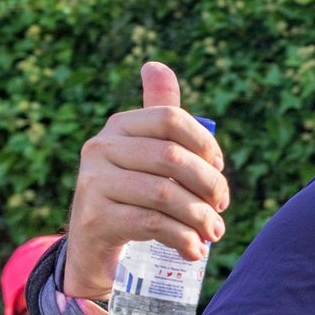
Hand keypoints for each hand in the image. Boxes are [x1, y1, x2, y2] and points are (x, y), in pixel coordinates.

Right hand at [62, 61, 229, 297]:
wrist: (93, 245)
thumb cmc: (132, 192)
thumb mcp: (144, 153)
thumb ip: (159, 114)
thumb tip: (155, 65)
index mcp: (120, 126)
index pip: (171, 118)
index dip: (204, 143)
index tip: (219, 168)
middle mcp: (100, 148)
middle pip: (172, 158)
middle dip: (208, 185)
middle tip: (222, 208)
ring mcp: (93, 183)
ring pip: (165, 194)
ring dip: (200, 217)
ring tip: (214, 232)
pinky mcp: (95, 219)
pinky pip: (152, 224)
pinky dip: (182, 238)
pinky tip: (194, 249)